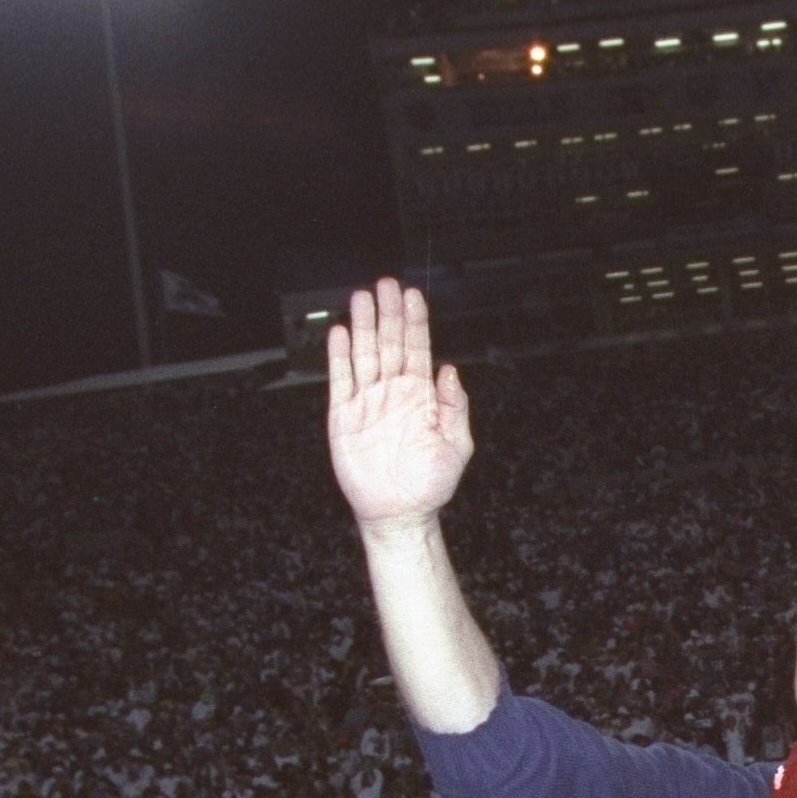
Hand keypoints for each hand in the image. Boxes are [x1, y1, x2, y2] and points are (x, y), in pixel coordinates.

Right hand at [325, 279, 474, 532]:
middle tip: (387, 285)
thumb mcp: (456, 445)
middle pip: (389, 344)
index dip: (415, 323)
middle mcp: (393, 393)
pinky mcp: (344, 415)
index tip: (414, 297)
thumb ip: (455, 407)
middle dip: (389, 314)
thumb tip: (450, 372)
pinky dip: (339, 356)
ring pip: (365, 354)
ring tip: (363, 298)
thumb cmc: (430, 483)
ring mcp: (368, 401)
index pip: (417, 349)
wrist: (400, 512)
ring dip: (364, 326)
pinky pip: (340, 380)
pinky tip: (341, 333)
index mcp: (421, 396)